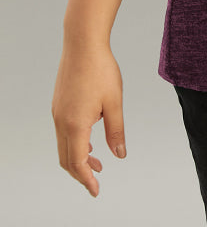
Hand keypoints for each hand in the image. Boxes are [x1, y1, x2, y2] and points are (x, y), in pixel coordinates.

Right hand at [51, 42, 126, 196]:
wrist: (83, 44)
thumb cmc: (101, 70)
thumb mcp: (114, 102)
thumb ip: (116, 131)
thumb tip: (119, 155)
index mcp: (76, 124)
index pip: (78, 163)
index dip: (87, 179)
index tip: (96, 190)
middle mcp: (61, 121)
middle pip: (66, 159)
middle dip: (82, 173)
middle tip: (97, 180)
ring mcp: (57, 112)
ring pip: (64, 146)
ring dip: (79, 157)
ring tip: (98, 161)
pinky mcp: (58, 104)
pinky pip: (63, 132)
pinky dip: (75, 143)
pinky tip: (90, 138)